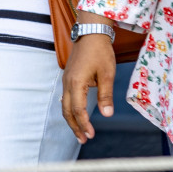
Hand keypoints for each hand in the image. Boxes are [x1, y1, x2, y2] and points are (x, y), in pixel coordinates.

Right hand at [61, 24, 116, 142]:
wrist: (90, 31)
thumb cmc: (100, 51)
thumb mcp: (107, 74)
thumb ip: (106, 95)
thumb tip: (107, 115)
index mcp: (76, 82)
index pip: (78, 110)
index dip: (84, 124)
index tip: (91, 135)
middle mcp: (67, 82)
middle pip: (67, 110)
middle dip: (75, 127)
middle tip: (83, 140)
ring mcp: (66, 79)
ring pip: (65, 104)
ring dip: (72, 119)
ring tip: (80, 132)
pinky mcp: (68, 76)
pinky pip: (66, 97)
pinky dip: (70, 109)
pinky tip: (77, 114)